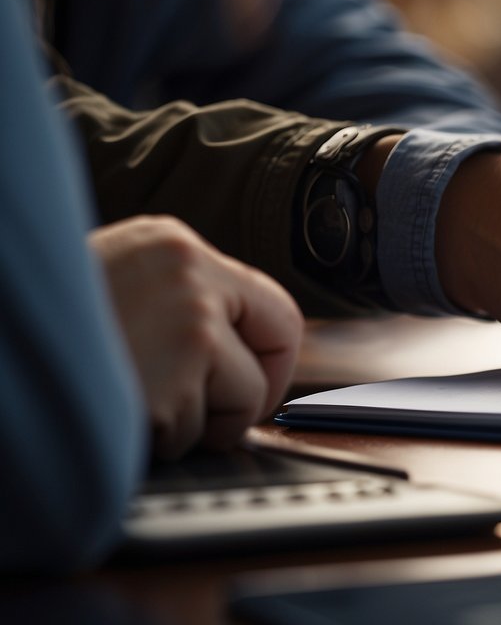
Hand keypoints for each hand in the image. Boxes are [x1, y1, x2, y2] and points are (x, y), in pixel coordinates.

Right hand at [89, 216, 302, 458]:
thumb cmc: (38, 334)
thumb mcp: (109, 290)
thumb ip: (173, 307)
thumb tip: (237, 351)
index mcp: (170, 244)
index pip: (270, 302)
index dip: (267, 355)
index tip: (248, 383)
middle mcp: (188, 269)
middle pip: (276, 340)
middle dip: (246, 390)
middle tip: (207, 413)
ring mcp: (188, 320)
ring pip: (241, 395)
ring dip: (191, 422)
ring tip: (129, 403)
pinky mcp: (177, 373)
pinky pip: (198, 431)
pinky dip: (160, 442)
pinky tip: (115, 416)